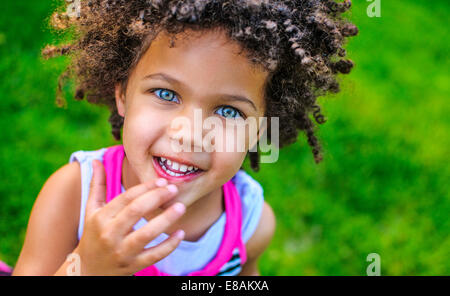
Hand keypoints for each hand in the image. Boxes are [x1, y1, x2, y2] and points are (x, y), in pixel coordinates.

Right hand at [72, 159, 184, 275]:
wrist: (87, 270)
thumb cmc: (93, 234)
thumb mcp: (91, 210)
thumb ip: (97, 185)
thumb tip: (97, 160)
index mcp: (101, 218)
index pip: (126, 198)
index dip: (145, 188)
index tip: (162, 181)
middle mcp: (110, 234)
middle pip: (136, 211)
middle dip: (156, 198)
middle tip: (174, 189)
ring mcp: (121, 252)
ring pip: (146, 234)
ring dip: (166, 220)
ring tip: (181, 207)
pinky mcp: (132, 266)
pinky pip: (153, 255)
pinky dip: (169, 246)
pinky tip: (180, 234)